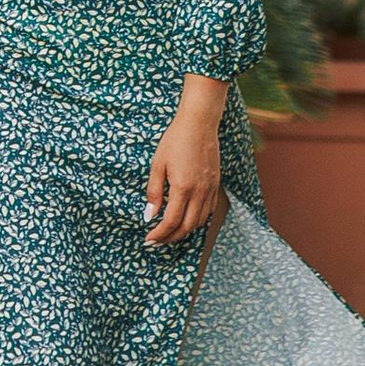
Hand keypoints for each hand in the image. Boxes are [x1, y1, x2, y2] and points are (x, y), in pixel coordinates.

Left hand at [144, 92, 225, 246]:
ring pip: (199, 222)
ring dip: (184, 231)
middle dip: (171, 238)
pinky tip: (186, 219)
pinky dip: (197, 220)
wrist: (199, 124)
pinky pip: (208, 211)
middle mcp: (199, 192)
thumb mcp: (157, 164)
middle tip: (157, 241)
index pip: (171, 221)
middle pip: (187, 227)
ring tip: (169, 232)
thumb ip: (154, 191)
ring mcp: (210, 189)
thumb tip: (149, 215)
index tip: (149, 239)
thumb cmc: (174, 141)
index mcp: (183, 188)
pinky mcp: (215, 185)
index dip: (160, 234)